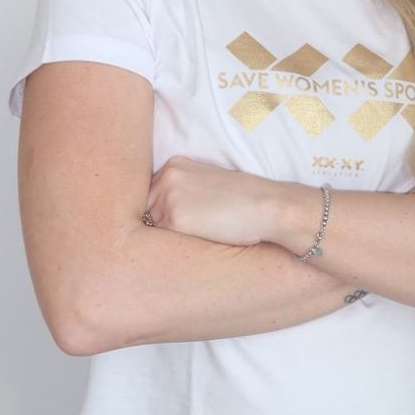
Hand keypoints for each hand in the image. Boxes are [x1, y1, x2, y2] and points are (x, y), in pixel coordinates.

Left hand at [144, 156, 286, 244]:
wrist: (267, 206)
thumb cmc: (244, 200)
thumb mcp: (208, 184)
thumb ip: (183, 192)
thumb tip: (158, 214)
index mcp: (174, 165)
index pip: (152, 195)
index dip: (165, 212)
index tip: (187, 219)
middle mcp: (165, 178)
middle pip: (147, 211)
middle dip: (162, 224)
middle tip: (194, 229)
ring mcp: (166, 198)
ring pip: (151, 229)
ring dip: (168, 238)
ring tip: (200, 235)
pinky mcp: (174, 221)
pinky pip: (162, 243)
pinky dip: (176, 248)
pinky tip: (200, 242)